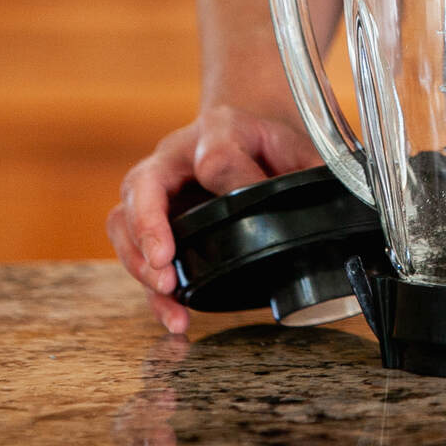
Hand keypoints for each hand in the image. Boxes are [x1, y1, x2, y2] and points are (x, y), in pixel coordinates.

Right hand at [106, 105, 319, 332]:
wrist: (241, 131)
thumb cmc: (264, 143)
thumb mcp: (291, 144)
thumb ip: (305, 166)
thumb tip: (322, 195)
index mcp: (217, 131)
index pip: (215, 153)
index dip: (225, 180)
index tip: (241, 204)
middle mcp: (174, 158)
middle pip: (143, 186)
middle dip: (147, 228)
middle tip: (165, 265)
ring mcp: (155, 190)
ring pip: (123, 221)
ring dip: (139, 263)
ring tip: (168, 295)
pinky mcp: (150, 222)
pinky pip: (132, 251)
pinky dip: (147, 287)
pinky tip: (173, 314)